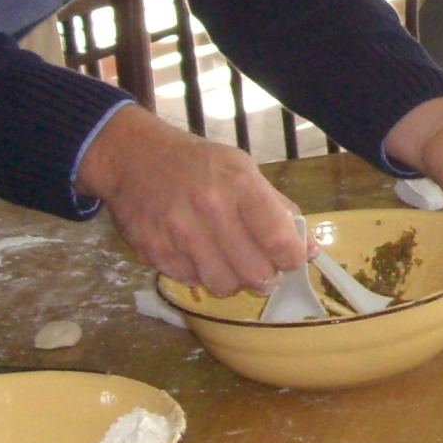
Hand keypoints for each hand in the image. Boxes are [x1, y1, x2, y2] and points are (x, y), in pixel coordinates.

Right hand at [75, 107, 308, 296]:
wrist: (134, 158)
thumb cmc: (197, 164)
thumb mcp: (242, 170)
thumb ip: (278, 209)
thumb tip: (309, 249)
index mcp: (239, 183)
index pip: (277, 238)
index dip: (291, 258)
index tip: (291, 260)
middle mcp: (209, 207)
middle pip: (253, 272)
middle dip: (266, 278)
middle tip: (263, 270)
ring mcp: (178, 231)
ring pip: (223, 285)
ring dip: (233, 281)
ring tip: (230, 264)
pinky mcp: (154, 250)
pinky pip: (191, 281)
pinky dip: (200, 275)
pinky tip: (197, 254)